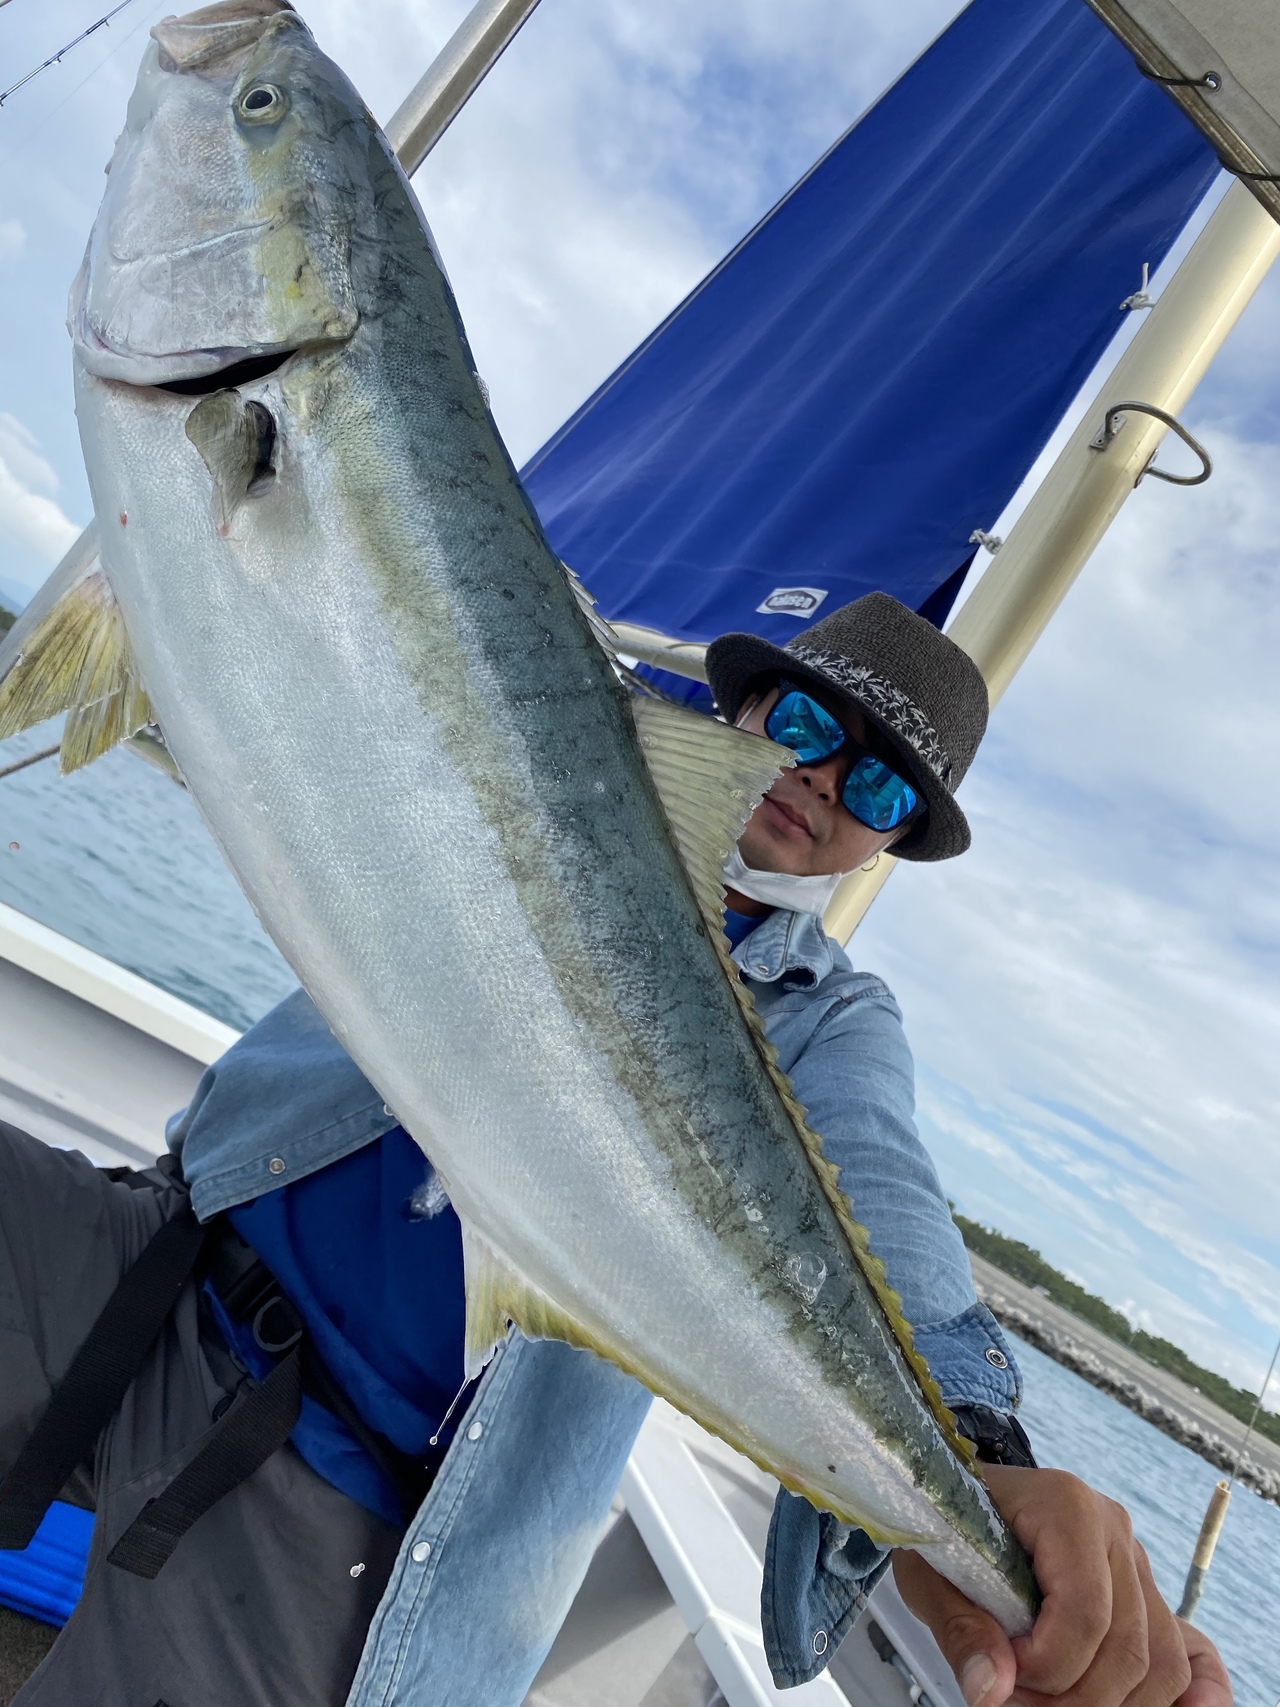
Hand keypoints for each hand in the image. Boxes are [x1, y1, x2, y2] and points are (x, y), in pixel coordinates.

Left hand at [892, 1466, 1231, 1706]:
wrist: (959, 1499)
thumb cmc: (945, 1529)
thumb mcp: (930, 1571)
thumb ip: (960, 1628)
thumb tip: (990, 1691)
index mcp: (1066, 1506)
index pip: (1085, 1614)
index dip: (1047, 1665)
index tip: (1002, 1673)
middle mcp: (1114, 1530)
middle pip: (1126, 1648)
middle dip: (1073, 1696)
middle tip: (1015, 1695)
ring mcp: (1136, 1561)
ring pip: (1160, 1661)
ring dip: (1110, 1703)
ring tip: (1047, 1698)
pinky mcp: (1144, 1592)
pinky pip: (1189, 1650)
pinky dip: (1195, 1691)